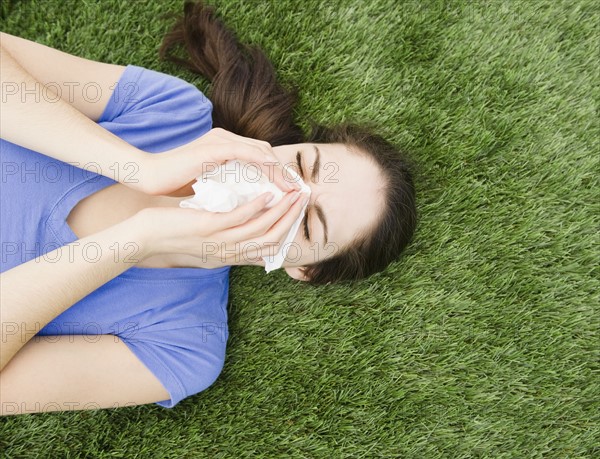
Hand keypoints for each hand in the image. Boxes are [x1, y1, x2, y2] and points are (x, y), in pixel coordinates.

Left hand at [133, 188, 308, 268]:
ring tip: (292, 192)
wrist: (144, 238)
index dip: (288, 229)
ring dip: (281, 210)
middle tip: (304, 198)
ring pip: (261, 228)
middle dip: (292, 217)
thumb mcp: (205, 239)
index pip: (269, 247)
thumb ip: (226, 235)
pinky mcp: (208, 229)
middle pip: (272, 238)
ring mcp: (220, 242)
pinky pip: (239, 219)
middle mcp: (229, 253)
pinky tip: (266, 193)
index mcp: (231, 255)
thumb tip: (241, 225)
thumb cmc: (173, 234)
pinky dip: (257, 207)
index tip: (299, 212)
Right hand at [136, 128, 300, 196]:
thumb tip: (247, 202)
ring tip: (291, 189)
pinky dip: (263, 165)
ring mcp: (219, 140)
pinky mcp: (213, 147)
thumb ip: (228, 186)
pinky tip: (275, 180)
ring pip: (260, 152)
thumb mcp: (210, 185)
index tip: (291, 193)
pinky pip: (246, 153)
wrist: (150, 177)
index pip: (260, 157)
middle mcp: (225, 138)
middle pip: (265, 152)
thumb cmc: (176, 184)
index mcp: (225, 146)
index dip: (277, 173)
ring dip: (279, 170)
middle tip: (298, 191)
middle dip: (284, 172)